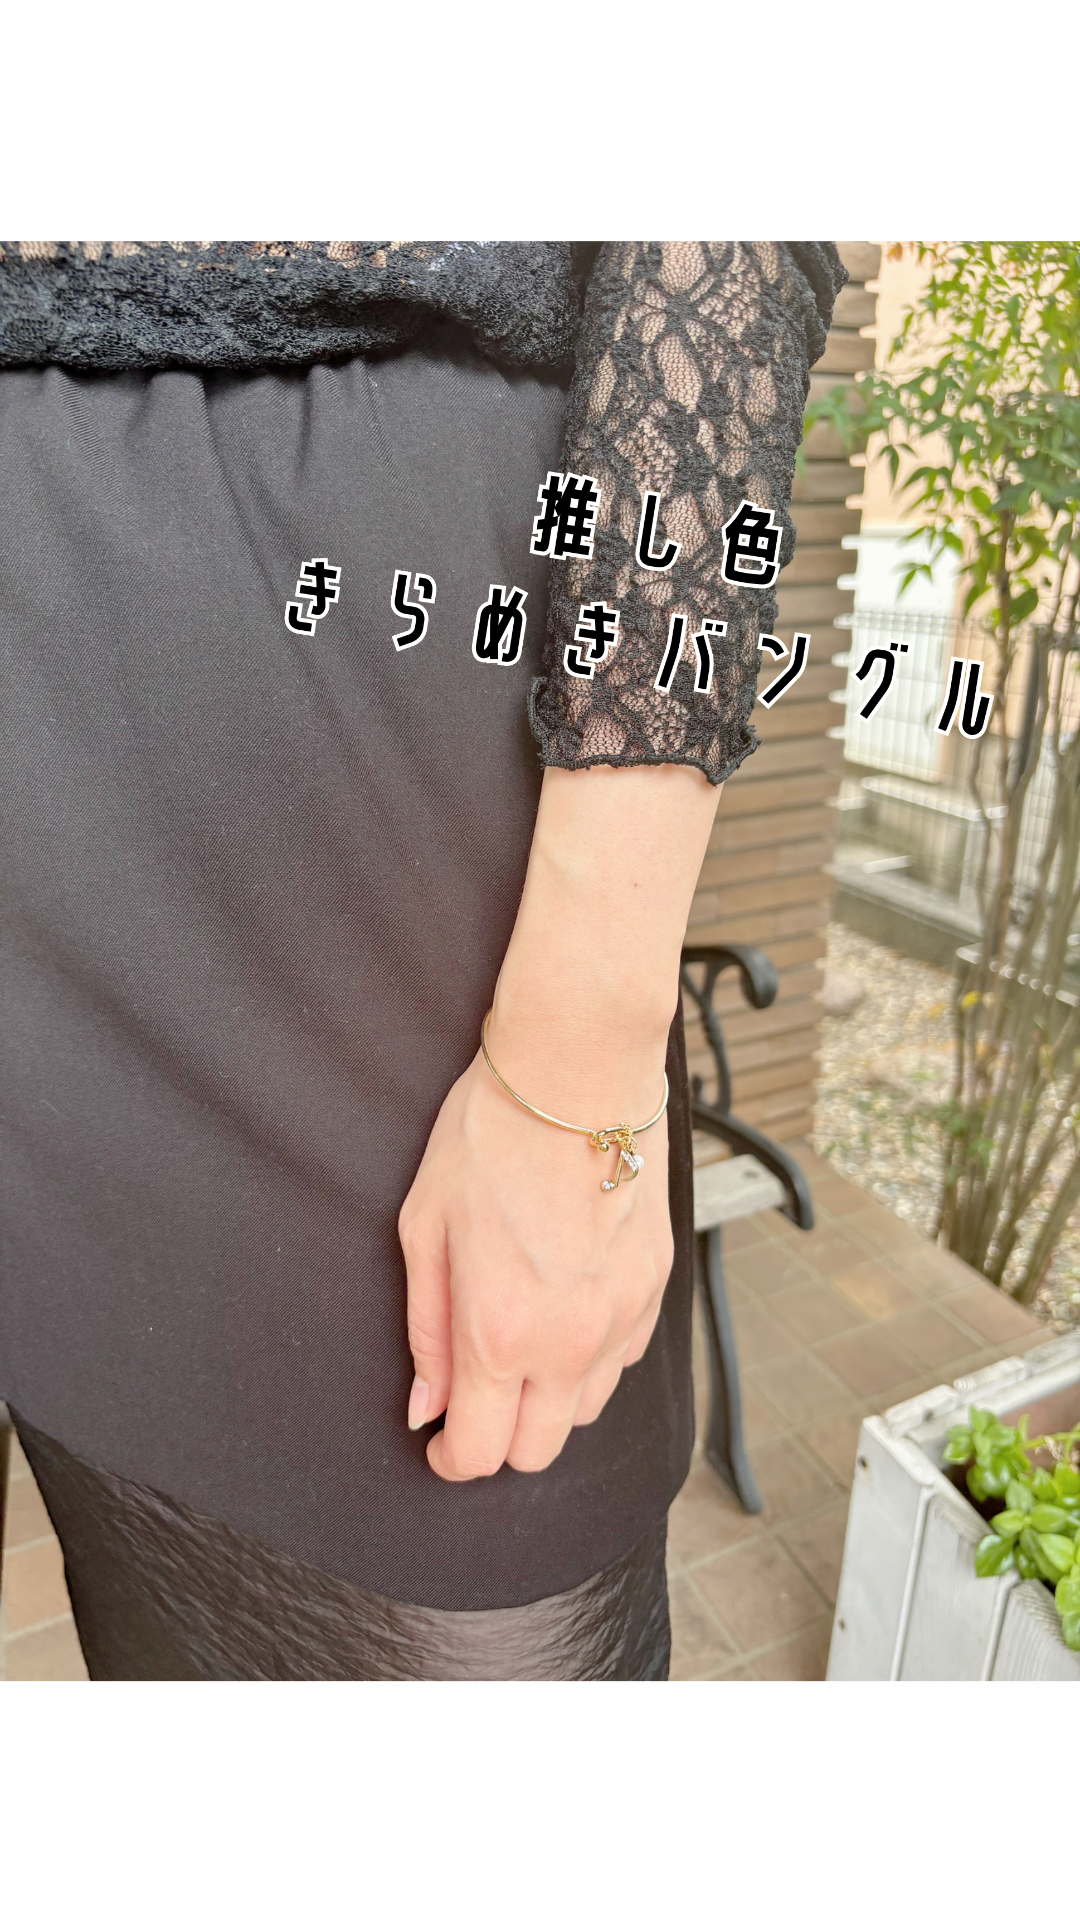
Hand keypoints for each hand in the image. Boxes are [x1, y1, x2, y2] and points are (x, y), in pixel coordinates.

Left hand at [398, 1042, 672, 1480]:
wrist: (577, 1075)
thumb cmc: (489, 1138)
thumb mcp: (425, 1227)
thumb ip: (427, 1328)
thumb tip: (425, 1405)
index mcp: (500, 1333)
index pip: (480, 1451)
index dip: (450, 1458)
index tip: (437, 1441)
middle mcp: (569, 1343)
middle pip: (538, 1452)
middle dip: (498, 1442)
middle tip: (471, 1402)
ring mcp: (620, 1319)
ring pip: (585, 1411)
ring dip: (547, 1402)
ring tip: (518, 1348)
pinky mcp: (654, 1290)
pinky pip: (621, 1360)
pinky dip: (589, 1359)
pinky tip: (563, 1313)